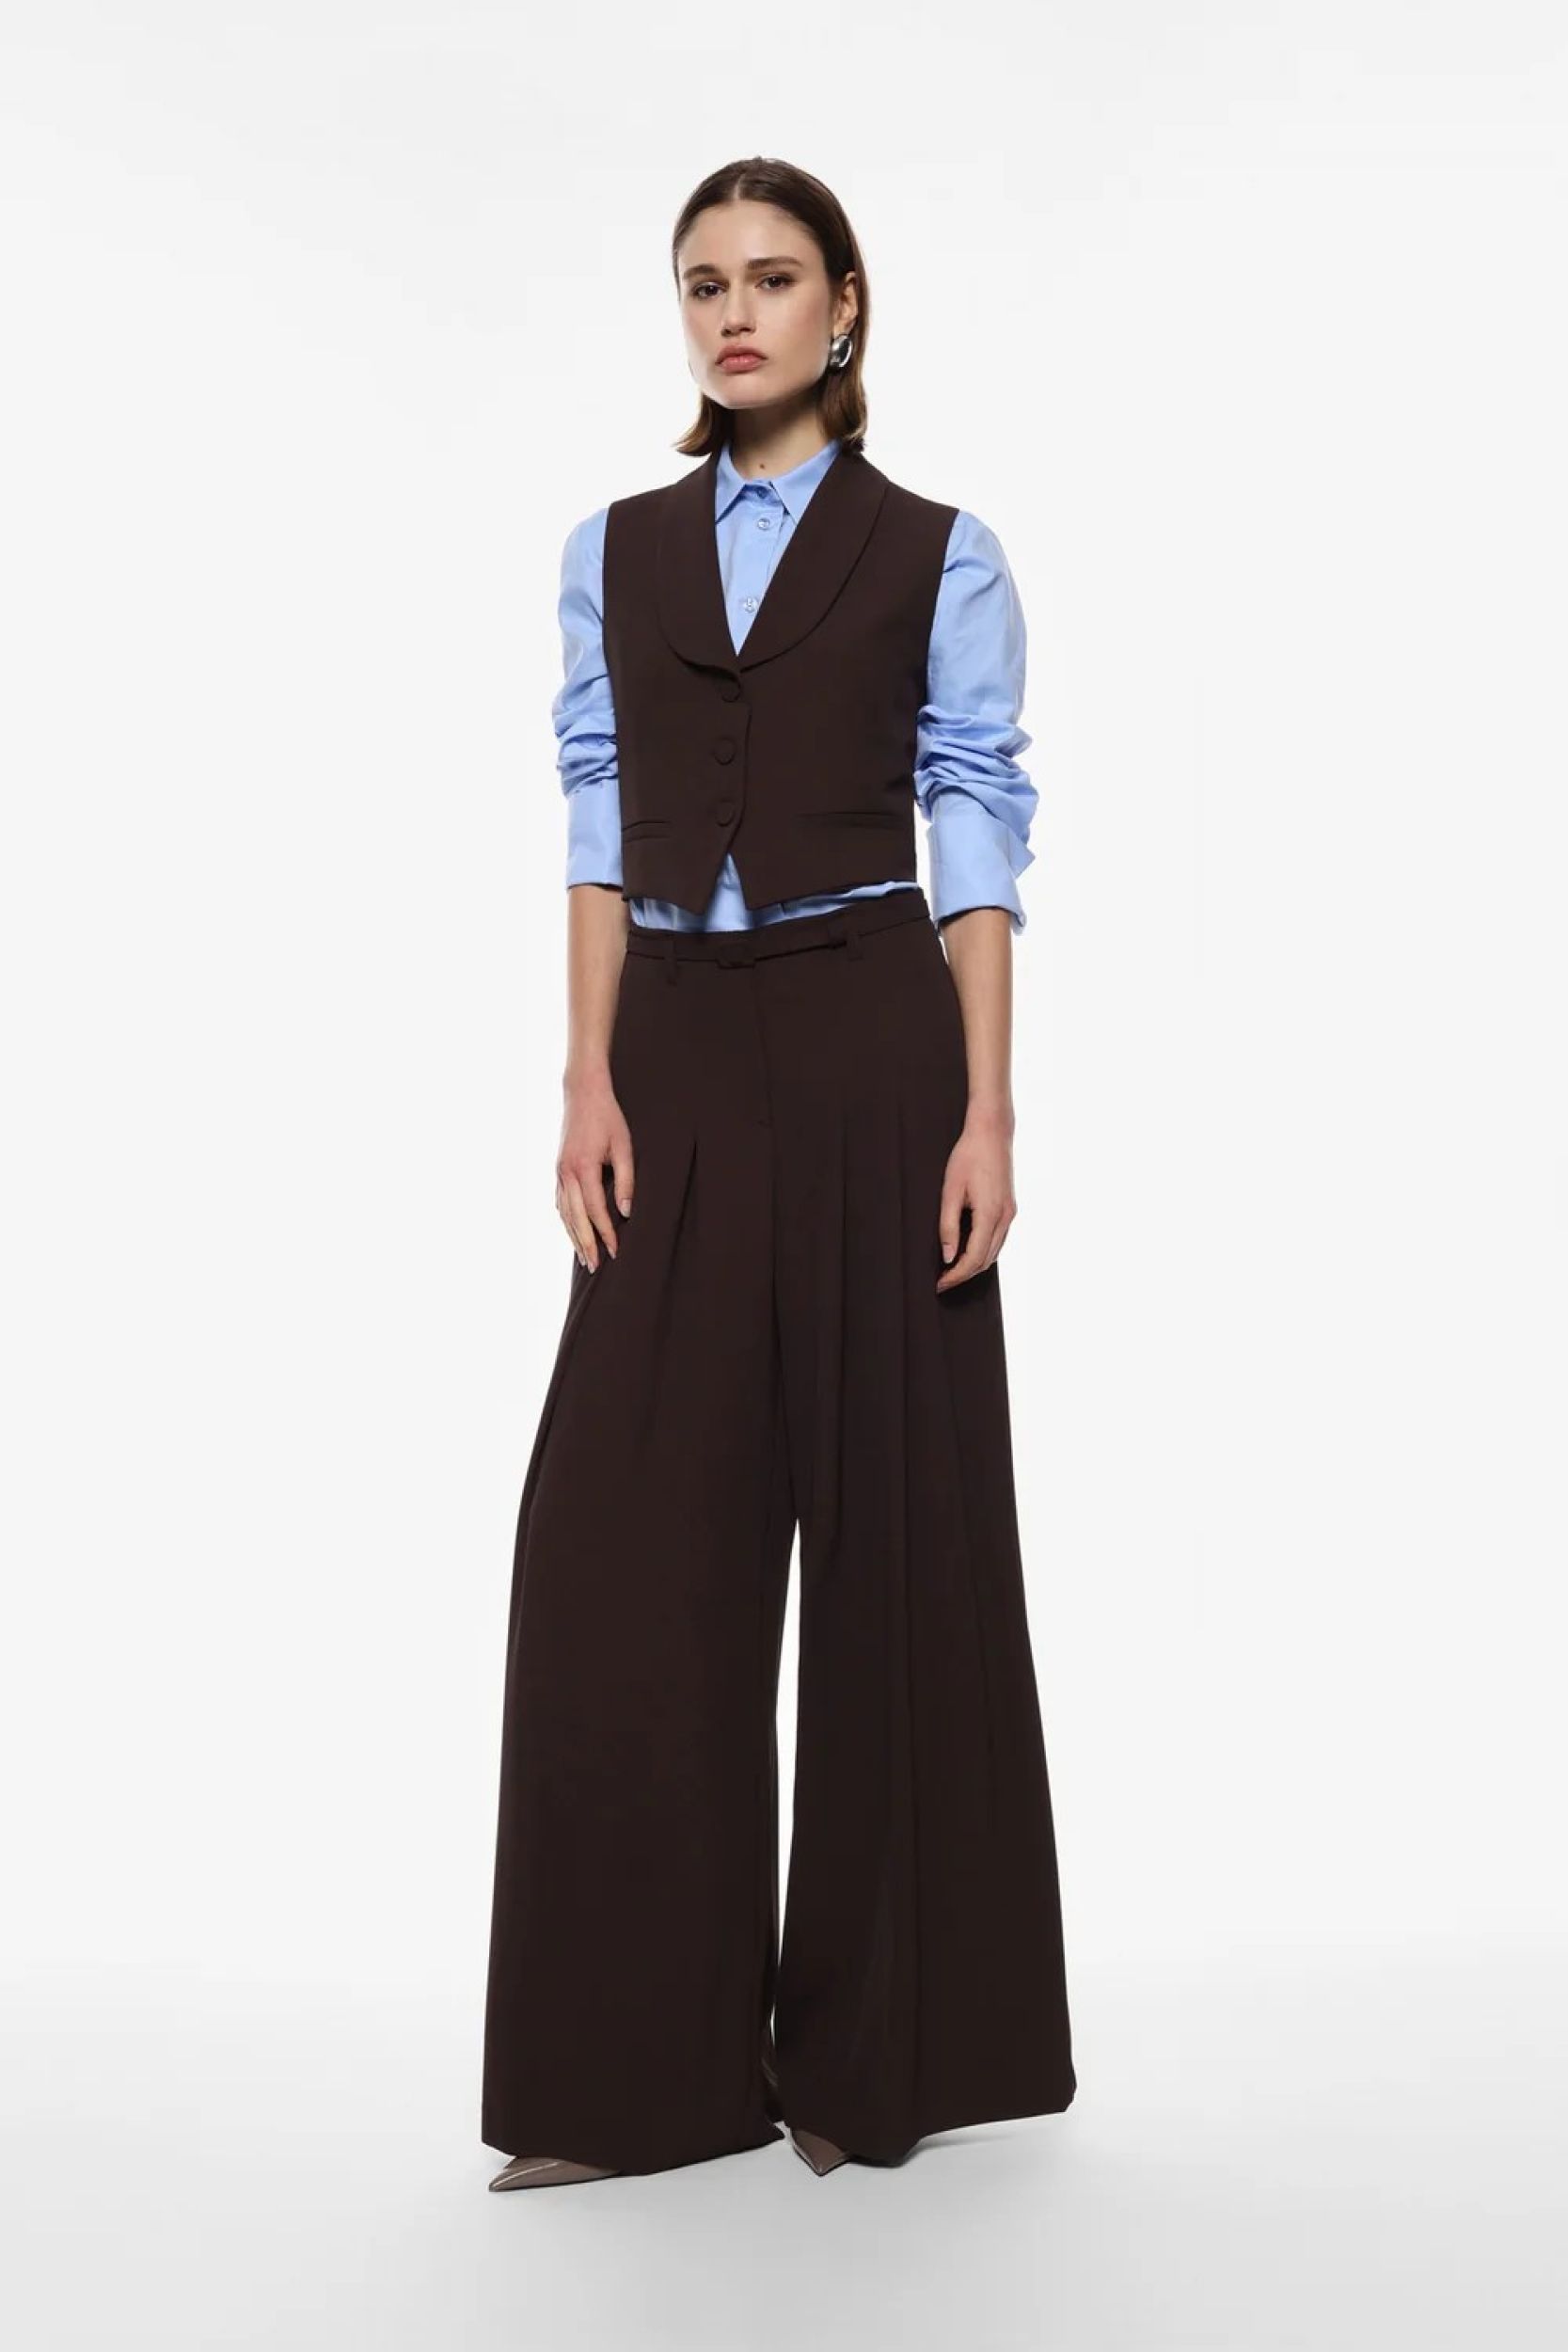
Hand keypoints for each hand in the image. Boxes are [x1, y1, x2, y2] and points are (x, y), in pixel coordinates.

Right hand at [556, 1070, 633, 1270]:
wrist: (582, 1093)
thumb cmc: (608, 1118)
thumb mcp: (624, 1146)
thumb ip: (626, 1180)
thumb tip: (627, 1212)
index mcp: (583, 1167)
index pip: (596, 1210)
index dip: (606, 1233)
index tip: (616, 1250)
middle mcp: (566, 1173)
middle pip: (576, 1218)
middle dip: (587, 1244)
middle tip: (596, 1267)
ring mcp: (558, 1172)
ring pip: (564, 1214)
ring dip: (574, 1237)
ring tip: (585, 1258)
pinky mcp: (557, 1170)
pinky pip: (560, 1203)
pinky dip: (566, 1221)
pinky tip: (573, 1232)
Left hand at [936, 1105, 1015, 1290]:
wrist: (992, 1133)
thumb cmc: (968, 1156)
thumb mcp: (950, 1190)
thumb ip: (948, 1226)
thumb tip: (948, 1256)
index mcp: (991, 1215)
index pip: (973, 1258)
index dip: (956, 1275)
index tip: (940, 1283)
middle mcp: (1005, 1217)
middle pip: (986, 1260)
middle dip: (964, 1275)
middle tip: (943, 1281)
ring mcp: (1010, 1213)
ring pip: (994, 1252)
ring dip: (975, 1265)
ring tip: (952, 1270)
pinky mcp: (1010, 1208)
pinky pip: (999, 1239)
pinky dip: (984, 1251)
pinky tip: (969, 1251)